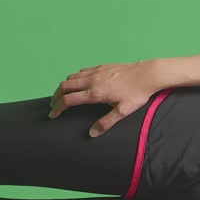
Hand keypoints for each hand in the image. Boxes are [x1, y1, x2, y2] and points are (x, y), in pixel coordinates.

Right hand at [48, 59, 163, 137]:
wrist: (147, 74)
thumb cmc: (136, 94)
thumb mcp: (123, 112)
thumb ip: (106, 123)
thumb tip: (92, 134)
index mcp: (95, 94)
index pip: (69, 101)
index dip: (58, 108)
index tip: (52, 115)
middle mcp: (92, 80)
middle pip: (65, 86)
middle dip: (56, 96)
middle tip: (53, 105)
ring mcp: (96, 72)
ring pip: (72, 77)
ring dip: (64, 86)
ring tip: (63, 95)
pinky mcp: (101, 66)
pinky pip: (82, 71)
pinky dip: (75, 78)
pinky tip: (78, 83)